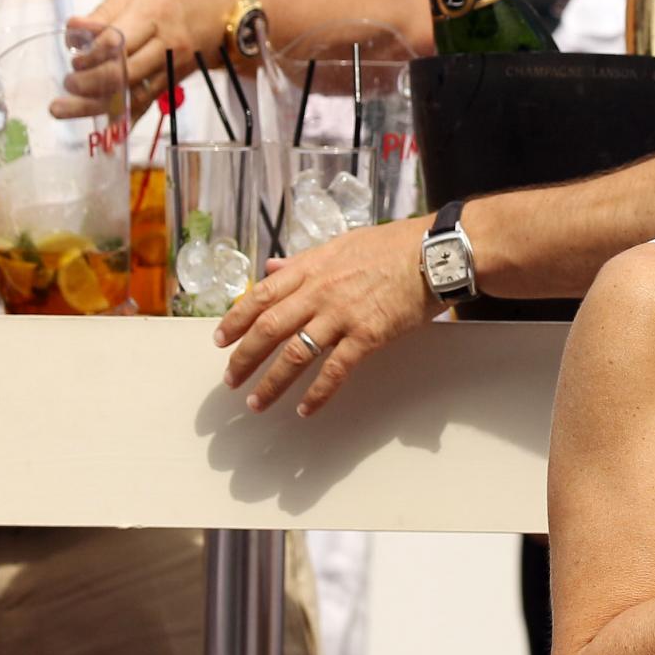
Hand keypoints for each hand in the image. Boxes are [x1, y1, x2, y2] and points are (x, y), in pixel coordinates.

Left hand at [60, 0, 230, 117]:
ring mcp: (173, 67)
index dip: (91, 53)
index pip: (118, 40)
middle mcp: (167, 44)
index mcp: (154, 14)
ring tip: (63, 109)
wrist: (220, 8)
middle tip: (68, 82)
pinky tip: (102, 132)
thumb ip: (104, 12)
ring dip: (96, 105)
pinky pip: (147, 105)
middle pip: (126, 71)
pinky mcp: (174, 82)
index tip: (74, 58)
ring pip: (134, 93)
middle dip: (90, 82)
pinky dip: (124, 120)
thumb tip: (73, 29)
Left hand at [215, 216, 435, 415]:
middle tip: (230, 380)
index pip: (261, 295)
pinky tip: (304, 410)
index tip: (220, 339)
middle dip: (244, 357)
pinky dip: (317, 394)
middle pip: (269, 328)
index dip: (236, 319)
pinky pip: (334, 370)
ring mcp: (342, 315)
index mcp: (311, 268)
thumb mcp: (340, 243)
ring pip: (294, 354)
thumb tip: (271, 268)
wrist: (433, 252)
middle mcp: (319, 292)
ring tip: (256, 403)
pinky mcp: (367, 335)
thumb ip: (302, 260)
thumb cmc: (392, 246)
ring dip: (271, 382)